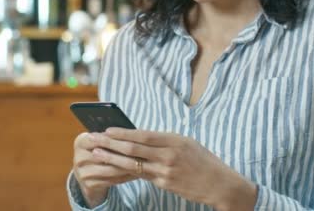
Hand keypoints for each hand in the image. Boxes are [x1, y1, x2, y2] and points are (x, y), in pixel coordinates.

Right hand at [72, 132, 137, 206]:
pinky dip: (126, 177)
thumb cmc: (99, 152)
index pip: (100, 138)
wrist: (87, 174)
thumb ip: (111, 137)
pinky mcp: (89, 185)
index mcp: (80, 142)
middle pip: (106, 155)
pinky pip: (112, 181)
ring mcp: (82, 173)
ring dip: (129, 167)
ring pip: (111, 169)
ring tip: (143, 163)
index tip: (135, 139)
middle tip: (143, 152)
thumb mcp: (100, 142)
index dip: (118, 139)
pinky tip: (137, 174)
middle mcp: (78, 157)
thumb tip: (132, 133)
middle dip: (126, 154)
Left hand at [90, 128, 257, 209]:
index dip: (123, 133)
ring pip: (133, 164)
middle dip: (110, 143)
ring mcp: (166, 171)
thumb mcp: (187, 143)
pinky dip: (125, 170)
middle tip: (93, 139)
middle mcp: (169, 155)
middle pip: (134, 149)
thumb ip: (165, 140)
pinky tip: (114, 167)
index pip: (143, 135)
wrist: (219, 183)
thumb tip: (139, 136)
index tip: (107, 130)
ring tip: (97, 153)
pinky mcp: (164, 184)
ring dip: (112, 158)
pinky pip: (141, 175)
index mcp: (175, 140)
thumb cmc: (203, 160)